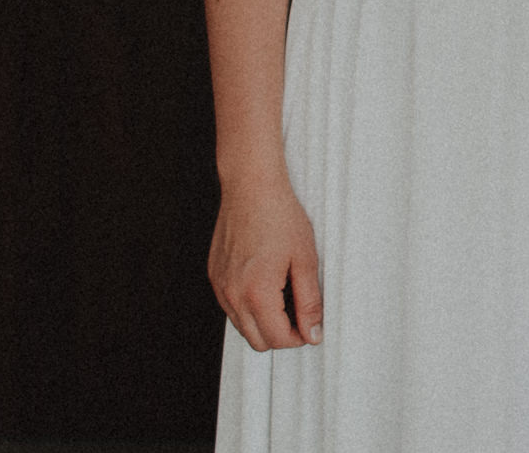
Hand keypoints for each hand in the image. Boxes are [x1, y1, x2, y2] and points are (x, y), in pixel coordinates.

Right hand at [210, 172, 321, 351]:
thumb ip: (310, 302)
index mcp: (257, 293)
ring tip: (284, 294)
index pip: (277, 339)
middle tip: (300, 313)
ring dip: (263, 322)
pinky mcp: (214, 276)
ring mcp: (220, 286)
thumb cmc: (279, 215)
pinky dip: (248, 306)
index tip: (311, 324)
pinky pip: (230, 306)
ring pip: (242, 326)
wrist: (251, 187)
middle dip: (281, 334)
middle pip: (257, 341)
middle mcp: (232, 295)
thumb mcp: (305, 259)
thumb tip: (313, 332)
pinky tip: (265, 283)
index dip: (299, 337)